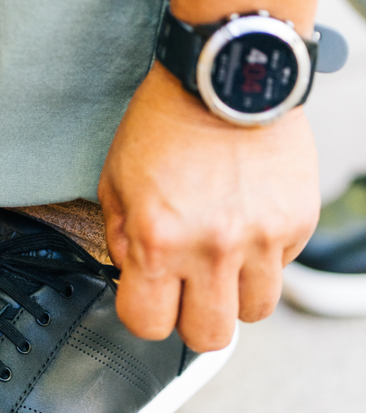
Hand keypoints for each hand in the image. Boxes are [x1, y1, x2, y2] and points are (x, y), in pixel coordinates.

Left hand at [98, 62, 318, 351]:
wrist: (225, 75)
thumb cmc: (165, 120)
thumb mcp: (116, 178)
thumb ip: (120, 236)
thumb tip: (131, 275)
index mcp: (158, 240)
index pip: (148, 325)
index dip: (144, 312)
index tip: (148, 294)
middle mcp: (213, 249)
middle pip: (208, 337)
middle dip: (192, 318)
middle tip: (188, 287)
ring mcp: (261, 239)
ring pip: (253, 311)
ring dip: (235, 292)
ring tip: (222, 255)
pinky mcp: (297, 222)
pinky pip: (282, 266)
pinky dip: (264, 254)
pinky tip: (246, 218)